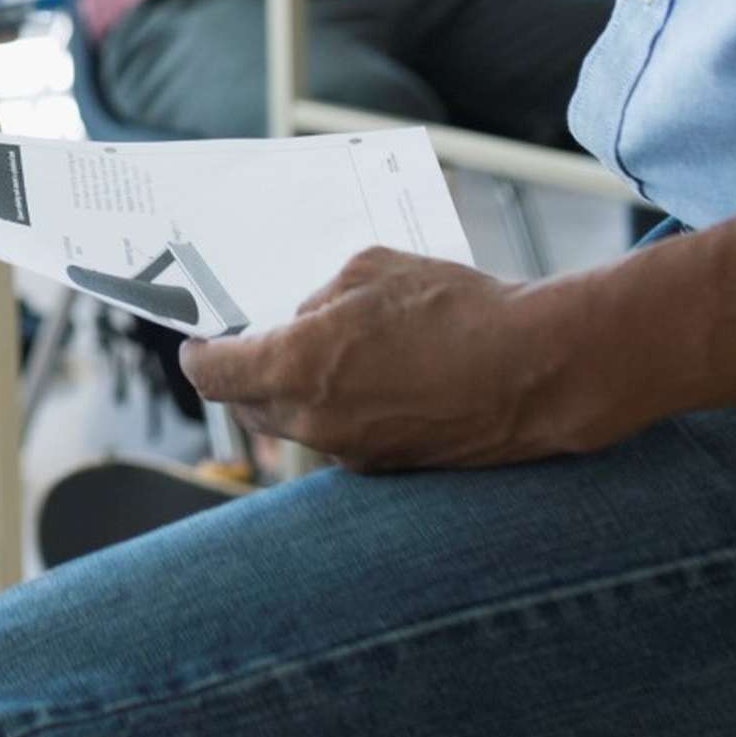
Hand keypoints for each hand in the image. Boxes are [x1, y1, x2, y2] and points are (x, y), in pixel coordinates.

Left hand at [178, 251, 636, 471]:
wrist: (538, 371)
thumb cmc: (456, 309)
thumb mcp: (371, 269)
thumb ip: (320, 294)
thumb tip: (304, 316)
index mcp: (296, 367)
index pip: (213, 375)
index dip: (197, 355)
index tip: (197, 341)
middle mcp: (314, 420)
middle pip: (246, 406)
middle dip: (240, 375)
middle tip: (250, 343)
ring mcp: (352, 451)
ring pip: (294, 425)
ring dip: (289, 395)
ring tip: (317, 355)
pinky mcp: (389, 467)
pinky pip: (339, 437)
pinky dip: (336, 411)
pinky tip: (368, 379)